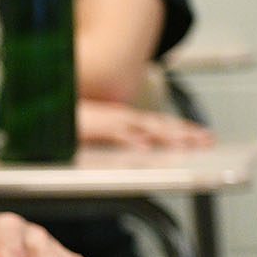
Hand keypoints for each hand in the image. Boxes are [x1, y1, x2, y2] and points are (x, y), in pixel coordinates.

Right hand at [77, 99, 214, 148]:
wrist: (48, 109)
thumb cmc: (69, 122)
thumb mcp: (99, 129)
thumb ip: (118, 135)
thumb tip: (140, 146)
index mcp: (124, 117)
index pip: (159, 123)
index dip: (182, 128)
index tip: (201, 134)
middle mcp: (123, 117)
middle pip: (160, 125)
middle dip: (185, 132)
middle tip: (208, 140)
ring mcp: (111, 122)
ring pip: (145, 129)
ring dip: (167, 136)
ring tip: (187, 144)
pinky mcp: (95, 128)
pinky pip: (116, 135)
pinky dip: (131, 141)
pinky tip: (145, 148)